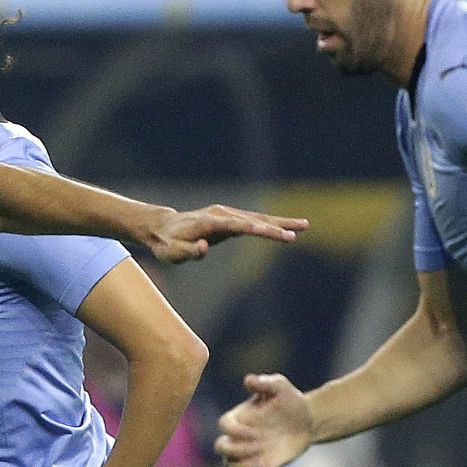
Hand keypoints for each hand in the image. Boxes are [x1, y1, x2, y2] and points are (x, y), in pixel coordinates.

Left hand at [146, 205, 306, 262]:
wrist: (162, 228)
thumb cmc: (167, 244)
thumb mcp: (173, 253)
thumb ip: (189, 251)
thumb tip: (205, 247)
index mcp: (211, 222)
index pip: (241, 226)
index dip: (260, 230)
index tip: (277, 234)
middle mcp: (222, 214)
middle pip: (254, 219)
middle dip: (277, 226)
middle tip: (299, 232)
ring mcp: (226, 214)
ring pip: (257, 217)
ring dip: (280, 222)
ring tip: (305, 225)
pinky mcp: (229, 218)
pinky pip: (254, 221)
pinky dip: (271, 224)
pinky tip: (287, 228)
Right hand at [214, 373, 314, 466]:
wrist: (307, 420)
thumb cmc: (289, 399)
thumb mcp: (280, 387)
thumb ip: (264, 383)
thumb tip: (249, 380)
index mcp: (239, 417)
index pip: (224, 426)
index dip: (235, 431)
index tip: (254, 431)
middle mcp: (239, 437)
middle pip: (221, 448)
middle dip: (235, 450)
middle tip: (258, 446)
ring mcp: (248, 454)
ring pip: (230, 466)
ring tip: (264, 464)